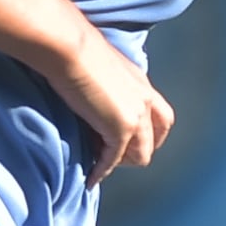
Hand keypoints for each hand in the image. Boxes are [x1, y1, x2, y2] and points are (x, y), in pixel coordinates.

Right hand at [52, 33, 172, 177]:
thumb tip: (86, 94)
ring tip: (100, 164)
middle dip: (137, 150)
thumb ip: (101, 83)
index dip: (143, 131)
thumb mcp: (96, 66)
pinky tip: (90, 178)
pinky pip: (113, 160)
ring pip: (141, 154)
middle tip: (113, 154)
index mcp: (140, 81)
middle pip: (156, 138)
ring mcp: (137, 115)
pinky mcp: (121, 129)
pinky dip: (101, 171)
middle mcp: (145, 98)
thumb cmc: (72, 49)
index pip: (157, 115)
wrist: (68, 47)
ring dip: (121, 162)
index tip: (117, 137)